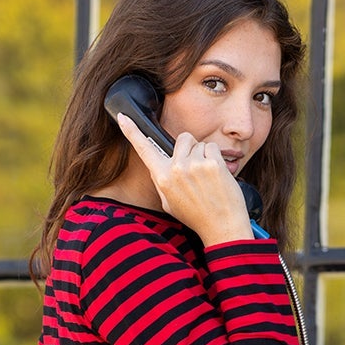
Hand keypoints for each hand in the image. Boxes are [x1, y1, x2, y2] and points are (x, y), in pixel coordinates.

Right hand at [116, 113, 253, 247]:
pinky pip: (212, 147)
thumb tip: (161, 164)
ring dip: (204, 155)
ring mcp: (195, 165)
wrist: (222, 228)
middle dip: (190, 148)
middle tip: (197, 169)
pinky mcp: (213, 164)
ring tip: (208, 177)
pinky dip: (216, 158)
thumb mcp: (170, 202)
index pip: (144, 149)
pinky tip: (218, 175)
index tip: (122, 117)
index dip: (131, 132)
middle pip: (182, 138)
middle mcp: (176, 169)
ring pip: (199, 143)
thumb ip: (163, 180)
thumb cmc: (196, 216)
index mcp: (162, 178)